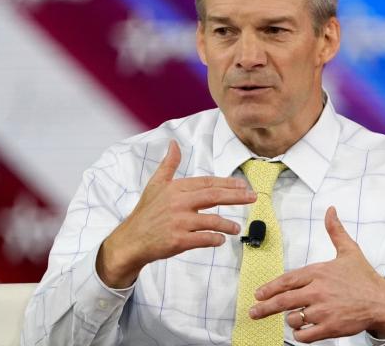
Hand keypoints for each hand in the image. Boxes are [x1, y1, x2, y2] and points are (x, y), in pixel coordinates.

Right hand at [97, 140, 256, 287]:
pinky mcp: (178, 241)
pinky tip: (221, 240)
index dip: (227, 183)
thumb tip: (174, 143)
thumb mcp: (155, 185)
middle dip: (236, 197)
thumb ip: (169, 164)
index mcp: (175, 188)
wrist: (131, 240)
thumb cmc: (146, 212)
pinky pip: (203, 239)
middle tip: (252, 197)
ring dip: (227, 224)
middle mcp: (178, 203)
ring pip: (211, 221)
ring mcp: (178, 222)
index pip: (207, 183)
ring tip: (237, 228)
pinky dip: (215, 239)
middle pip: (213, 197)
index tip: (243, 185)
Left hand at [250, 206, 384, 342]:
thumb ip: (335, 231)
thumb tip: (330, 210)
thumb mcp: (349, 250)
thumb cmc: (363, 277)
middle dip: (265, 308)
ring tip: (293, 318)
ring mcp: (324, 311)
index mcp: (319, 272)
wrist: (382, 301)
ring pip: (294, 319)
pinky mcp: (330, 328)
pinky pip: (305, 336)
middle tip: (254, 312)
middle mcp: (318, 291)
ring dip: (290, 320)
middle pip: (284, 301)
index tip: (258, 294)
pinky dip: (300, 335)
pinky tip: (302, 331)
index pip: (287, 280)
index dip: (270, 288)